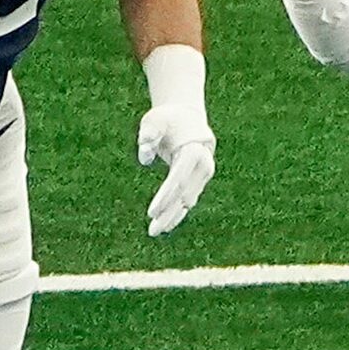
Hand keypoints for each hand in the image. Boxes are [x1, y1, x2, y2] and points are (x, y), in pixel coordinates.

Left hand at [139, 110, 213, 236]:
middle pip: (183, 195)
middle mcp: (203, 165)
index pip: (178, 179)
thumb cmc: (168, 119)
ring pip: (187, 201)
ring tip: (154, 231)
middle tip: (152, 230)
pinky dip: (176, 213)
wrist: (187, 117)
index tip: (151, 212)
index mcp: (194, 150)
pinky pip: (187, 201)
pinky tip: (164, 226)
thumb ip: (149, 135)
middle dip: (168, 213)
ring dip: (171, 217)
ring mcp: (203, 175)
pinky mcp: (198, 181)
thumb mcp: (155, 120)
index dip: (165, 197)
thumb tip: (145, 158)